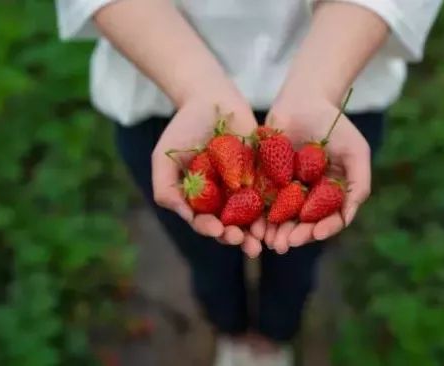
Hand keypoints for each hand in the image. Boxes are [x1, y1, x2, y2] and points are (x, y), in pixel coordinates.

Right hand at [151, 91, 265, 256]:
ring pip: (253, 216)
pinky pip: (272, 193)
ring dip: (259, 231)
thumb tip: (185, 216)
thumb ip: (166, 189)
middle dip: (238, 238)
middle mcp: (223, 198)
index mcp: (200, 200)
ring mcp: (245, 187)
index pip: (206, 222)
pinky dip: (276, 207)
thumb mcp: (163, 159)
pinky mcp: (265, 174)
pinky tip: (280, 216)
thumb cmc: (182, 128)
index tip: (217, 230)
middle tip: (248, 245)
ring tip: (265, 240)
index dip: (211, 229)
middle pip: (232, 225)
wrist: (210, 98)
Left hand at [264, 95, 370, 253]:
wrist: (304, 99)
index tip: (315, 233)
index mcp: (329, 195)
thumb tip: (347, 217)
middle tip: (284, 244)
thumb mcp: (356, 152)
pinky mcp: (263, 180)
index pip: (328, 220)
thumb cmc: (335, 125)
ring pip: (279, 218)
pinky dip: (255, 215)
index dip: (322, 230)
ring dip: (273, 232)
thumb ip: (358, 184)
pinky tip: (252, 224)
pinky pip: (258, 201)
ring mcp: (284, 190)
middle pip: (302, 224)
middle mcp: (307, 197)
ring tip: (268, 240)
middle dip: (294, 236)